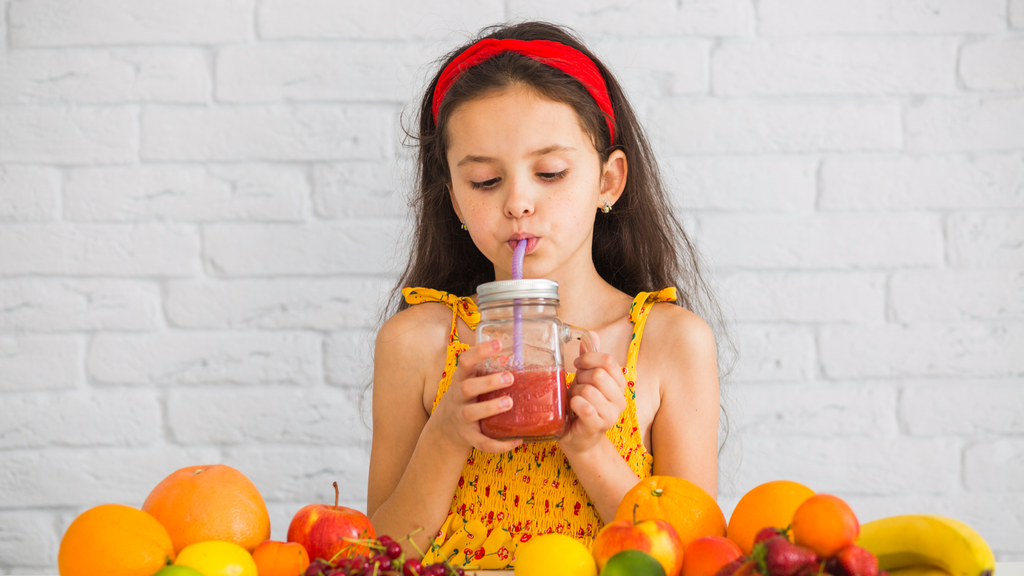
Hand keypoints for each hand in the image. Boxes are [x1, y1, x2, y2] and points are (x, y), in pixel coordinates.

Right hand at [429, 338, 522, 453]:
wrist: (444, 430)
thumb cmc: (464, 399)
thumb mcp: (470, 381)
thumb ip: (486, 370)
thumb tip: (509, 356)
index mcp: (460, 380)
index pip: (465, 362)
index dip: (480, 351)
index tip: (497, 343)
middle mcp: (458, 398)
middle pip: (467, 388)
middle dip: (488, 382)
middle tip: (510, 377)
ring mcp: (461, 419)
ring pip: (472, 413)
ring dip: (490, 407)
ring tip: (509, 402)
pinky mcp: (468, 437)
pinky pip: (482, 442)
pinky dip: (499, 444)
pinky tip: (517, 439)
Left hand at [559, 332, 627, 454]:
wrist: (578, 438)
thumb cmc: (582, 406)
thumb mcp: (586, 379)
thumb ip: (590, 359)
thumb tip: (592, 334)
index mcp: (619, 385)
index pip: (608, 361)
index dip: (589, 358)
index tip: (578, 364)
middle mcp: (620, 400)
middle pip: (599, 375)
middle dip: (580, 378)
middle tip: (576, 387)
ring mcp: (611, 415)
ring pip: (589, 390)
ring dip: (575, 393)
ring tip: (574, 400)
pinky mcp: (598, 426)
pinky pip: (586, 407)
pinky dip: (574, 404)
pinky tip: (573, 408)